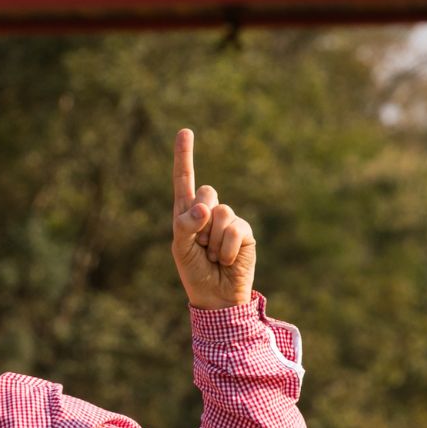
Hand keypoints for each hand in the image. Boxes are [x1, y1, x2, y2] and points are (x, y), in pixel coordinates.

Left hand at [169, 129, 254, 309]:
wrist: (216, 296)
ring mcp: (228, 220)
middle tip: (201, 245)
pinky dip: (226, 248)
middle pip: (206, 192)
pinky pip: (234, 229)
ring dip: (212, 240)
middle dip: (199, 220)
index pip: (184, 179)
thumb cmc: (194, 272)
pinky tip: (226, 260)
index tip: (185, 131)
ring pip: (220, 212)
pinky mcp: (245, 231)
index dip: (184, 155)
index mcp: (187, 212)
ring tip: (213, 255)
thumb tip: (204, 208)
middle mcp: (208, 211)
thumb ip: (186, 225)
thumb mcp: (181, 248)